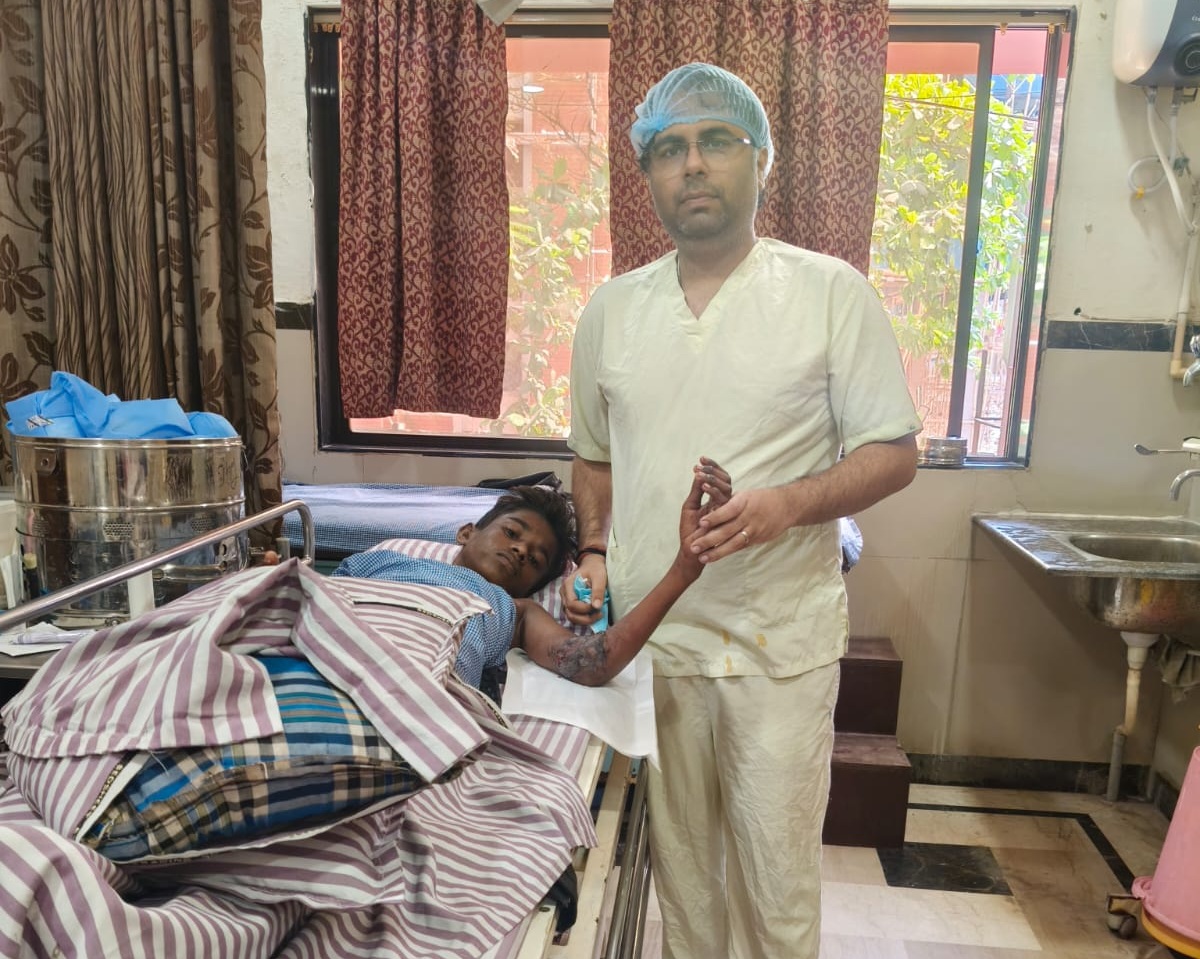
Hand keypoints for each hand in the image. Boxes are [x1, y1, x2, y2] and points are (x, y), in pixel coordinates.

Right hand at [561, 551, 608, 625]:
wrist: (592, 564)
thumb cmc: (595, 568)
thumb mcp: (599, 576)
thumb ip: (598, 591)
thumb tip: (597, 607)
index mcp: (567, 585)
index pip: (572, 604)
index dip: (584, 609)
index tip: (598, 607)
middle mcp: (564, 594)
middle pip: (570, 613)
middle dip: (585, 618)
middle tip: (600, 614)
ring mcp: (566, 600)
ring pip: (571, 617)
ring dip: (585, 620)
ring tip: (598, 615)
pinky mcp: (571, 604)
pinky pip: (575, 615)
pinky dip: (585, 618)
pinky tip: (594, 614)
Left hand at [679, 458, 732, 575]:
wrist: (691, 550)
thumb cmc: (690, 530)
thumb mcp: (690, 506)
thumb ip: (695, 490)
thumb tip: (698, 472)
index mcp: (717, 500)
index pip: (720, 479)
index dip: (713, 467)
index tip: (701, 457)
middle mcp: (723, 504)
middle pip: (726, 481)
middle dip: (713, 469)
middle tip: (700, 463)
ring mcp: (725, 510)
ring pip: (726, 489)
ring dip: (712, 478)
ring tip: (699, 472)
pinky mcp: (724, 517)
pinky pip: (722, 501)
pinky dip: (712, 490)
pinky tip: (702, 484)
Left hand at [692, 486, 793, 561]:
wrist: (787, 506)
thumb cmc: (762, 498)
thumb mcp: (745, 495)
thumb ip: (729, 503)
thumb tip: (711, 506)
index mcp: (744, 503)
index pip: (728, 511)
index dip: (714, 517)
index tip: (700, 523)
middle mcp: (749, 517)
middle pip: (727, 530)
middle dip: (709, 540)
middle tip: (693, 547)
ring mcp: (754, 530)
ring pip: (733, 543)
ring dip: (717, 552)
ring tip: (702, 558)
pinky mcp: (757, 539)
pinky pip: (740, 547)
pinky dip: (727, 552)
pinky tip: (715, 558)